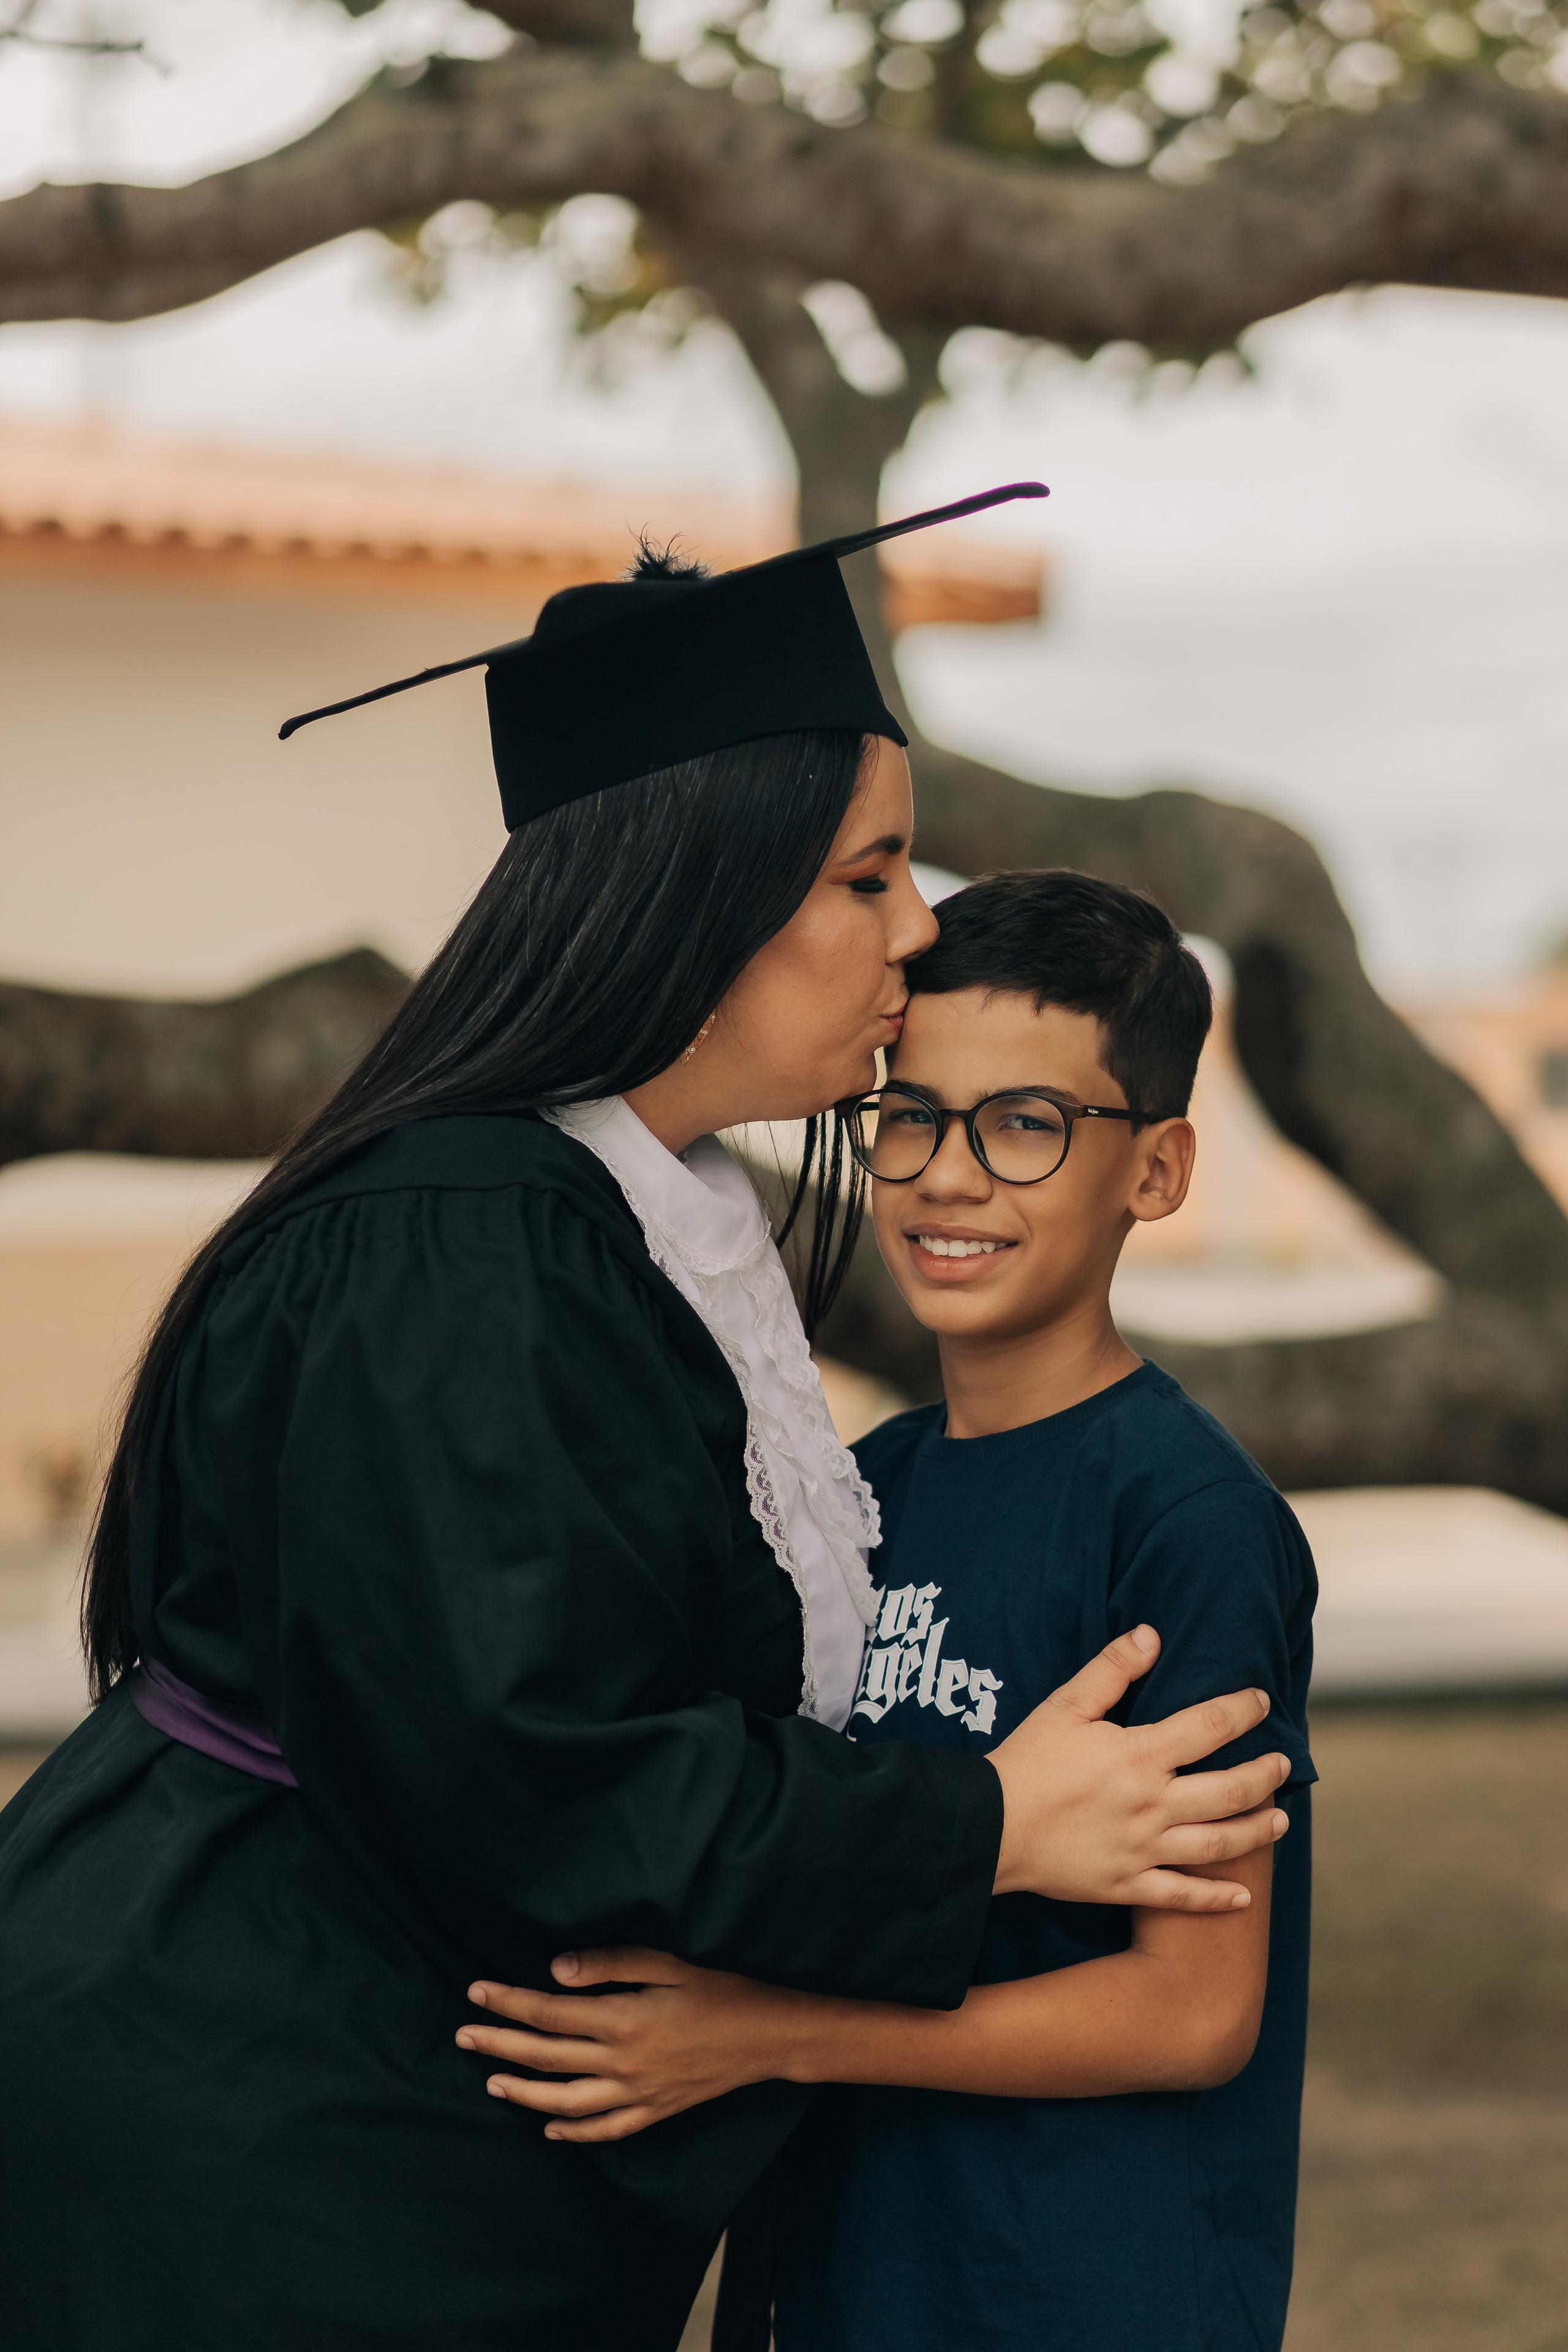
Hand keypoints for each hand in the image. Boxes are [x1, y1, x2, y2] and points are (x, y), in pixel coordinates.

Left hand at [456, 1949, 807, 2143]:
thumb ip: (610, 1963)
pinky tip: (549, 2128)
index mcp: (623, 2019)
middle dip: (500, 2045)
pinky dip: (572, 2132)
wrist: (767, 2038)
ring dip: (523, 2094)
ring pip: (565, 2101)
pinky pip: (604, 2130)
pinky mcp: (653, 2112)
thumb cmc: (719, 1991)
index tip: (475, 1992)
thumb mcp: (668, 1963)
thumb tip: (556, 1971)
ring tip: (492, 2084)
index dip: (508, 2002)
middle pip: (546, 2057)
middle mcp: (622, 2062)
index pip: (549, 2012)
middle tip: (463, 2035)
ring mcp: (636, 2094)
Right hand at [987, 1625, 1289, 1912]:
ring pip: (1218, 1845)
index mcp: (1139, 1756)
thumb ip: (1111, 1669)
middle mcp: (1152, 1805)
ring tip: (1281, 1822)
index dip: (1242, 1711)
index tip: (1261, 1702)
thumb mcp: (1064, 1704)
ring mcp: (1143, 1849)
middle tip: (1283, 1765)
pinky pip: (1181, 1895)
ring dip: (1257, 1833)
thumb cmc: (1026, 1761)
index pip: (1209, 1728)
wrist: (990, 1827)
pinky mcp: (1127, 1885)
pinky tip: (1243, 1898)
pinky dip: (1216, 1899)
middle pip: (1229, 1791)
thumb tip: (1152, 1635)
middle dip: (1264, 1776)